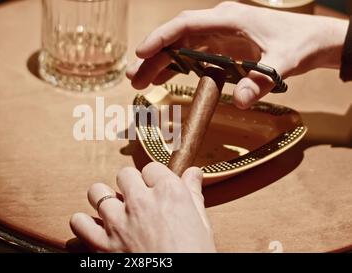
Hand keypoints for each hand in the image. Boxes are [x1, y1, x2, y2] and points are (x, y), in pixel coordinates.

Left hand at [70, 162, 215, 252]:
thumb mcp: (201, 225)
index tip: (155, 189)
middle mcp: (141, 202)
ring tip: (114, 211)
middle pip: (124, 175)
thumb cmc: (194, 256)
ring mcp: (118, 223)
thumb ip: (193, 194)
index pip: (151, 168)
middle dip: (129, 185)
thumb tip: (194, 173)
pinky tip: (95, 228)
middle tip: (137, 201)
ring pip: (97, 192)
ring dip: (104, 200)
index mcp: (169, 193)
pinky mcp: (103, 245)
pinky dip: (83, 224)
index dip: (153, 179)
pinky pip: (79, 222)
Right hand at [126, 1, 347, 108]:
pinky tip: (162, 79)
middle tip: (133, 77)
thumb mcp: (283, 62)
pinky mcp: (220, 47)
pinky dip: (176, 66)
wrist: (312, 41)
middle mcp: (218, 24)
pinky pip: (192, 55)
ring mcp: (218, 35)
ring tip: (140, 82)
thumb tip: (241, 101)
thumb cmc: (298, 44)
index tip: (141, 51)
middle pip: (177, 38)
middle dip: (153, 57)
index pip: (186, 25)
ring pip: (180, 47)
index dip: (161, 37)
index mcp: (228, 20)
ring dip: (160, 63)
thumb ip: (260, 81)